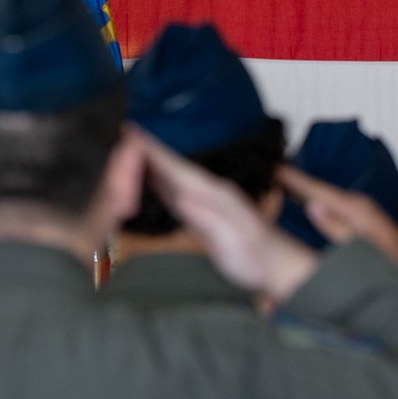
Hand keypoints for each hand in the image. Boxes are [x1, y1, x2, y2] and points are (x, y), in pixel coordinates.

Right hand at [136, 130, 318, 301]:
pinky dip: (158, 183)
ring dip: (150, 163)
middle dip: (146, 150)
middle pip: (171, 168)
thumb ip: (208, 219)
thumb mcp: (230, 242)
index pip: (177, 168)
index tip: (131, 132)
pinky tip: (147, 179)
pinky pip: (174, 194)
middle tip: (119, 131)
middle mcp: (209, 193)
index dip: (153, 151)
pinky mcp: (203, 215)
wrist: (278, 267)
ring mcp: (206, 203)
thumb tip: (182, 199)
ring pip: (171, 178)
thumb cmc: (256, 258)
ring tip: (126, 148)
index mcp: (215, 195)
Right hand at [277, 165, 397, 261]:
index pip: (318, 189)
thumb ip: (336, 226)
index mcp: (354, 208)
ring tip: (283, 182)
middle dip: (297, 181)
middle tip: (272, 172)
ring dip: (306, 190)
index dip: (295, 180)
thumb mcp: (360, 245)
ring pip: (325, 196)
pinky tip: (306, 202)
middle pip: (319, 189)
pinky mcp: (360, 217)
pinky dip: (317, 199)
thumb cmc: (388, 259)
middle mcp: (356, 204)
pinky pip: (331, 204)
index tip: (275, 168)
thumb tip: (313, 206)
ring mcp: (359, 209)